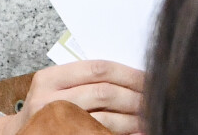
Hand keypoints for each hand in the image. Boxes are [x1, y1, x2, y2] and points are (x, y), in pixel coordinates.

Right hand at [12, 60, 143, 134]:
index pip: (98, 69)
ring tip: (149, 118)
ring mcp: (54, 124)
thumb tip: (132, 80)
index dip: (128, 73)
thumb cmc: (42, 110)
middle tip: (155, 98)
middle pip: (104, 92)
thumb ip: (83, 81)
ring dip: (132, 119)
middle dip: (134, 96)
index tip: (149, 78)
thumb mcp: (54, 89)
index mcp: (49, 78)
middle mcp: (49, 99)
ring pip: (104, 119)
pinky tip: (135, 133)